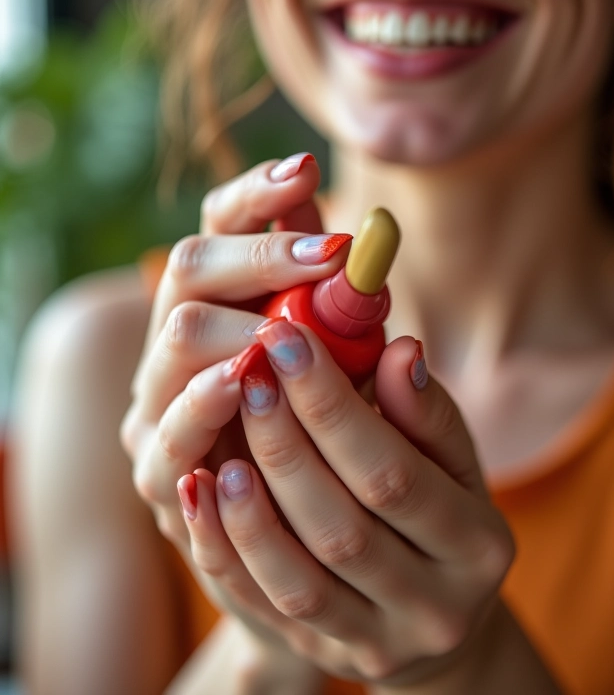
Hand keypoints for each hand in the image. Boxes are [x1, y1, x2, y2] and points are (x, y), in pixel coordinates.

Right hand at [120, 152, 349, 581]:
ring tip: (285, 324)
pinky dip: (202, 409)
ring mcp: (160, 400)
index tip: (307, 171)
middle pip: (190, 267)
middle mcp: (181, 339)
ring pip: (177, 338)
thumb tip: (365, 242)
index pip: (221, 226)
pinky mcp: (159, 468)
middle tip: (328, 254)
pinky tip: (239, 385)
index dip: (257, 195)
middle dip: (260, 256)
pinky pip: (168, 433)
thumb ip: (343, 307)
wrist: (301, 530)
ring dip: (237, 324)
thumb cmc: (329, 428)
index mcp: (223, 303)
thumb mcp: (347, 360)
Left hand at [177, 320, 515, 686]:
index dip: (334, 407)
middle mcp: (436, 609)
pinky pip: (264, 610)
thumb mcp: (453, 461)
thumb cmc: (445, 510)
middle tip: (248, 376)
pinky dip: (225, 550)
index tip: (287, 340)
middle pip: (344, 529)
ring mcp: (378, 646)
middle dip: (286, 446)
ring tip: (219, 441)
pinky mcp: (325, 657)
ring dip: (249, 509)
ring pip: (299, 582)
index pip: (395, 473)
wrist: (442, 613)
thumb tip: (401, 351)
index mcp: (478, 547)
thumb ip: (426, 412)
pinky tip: (199, 491)